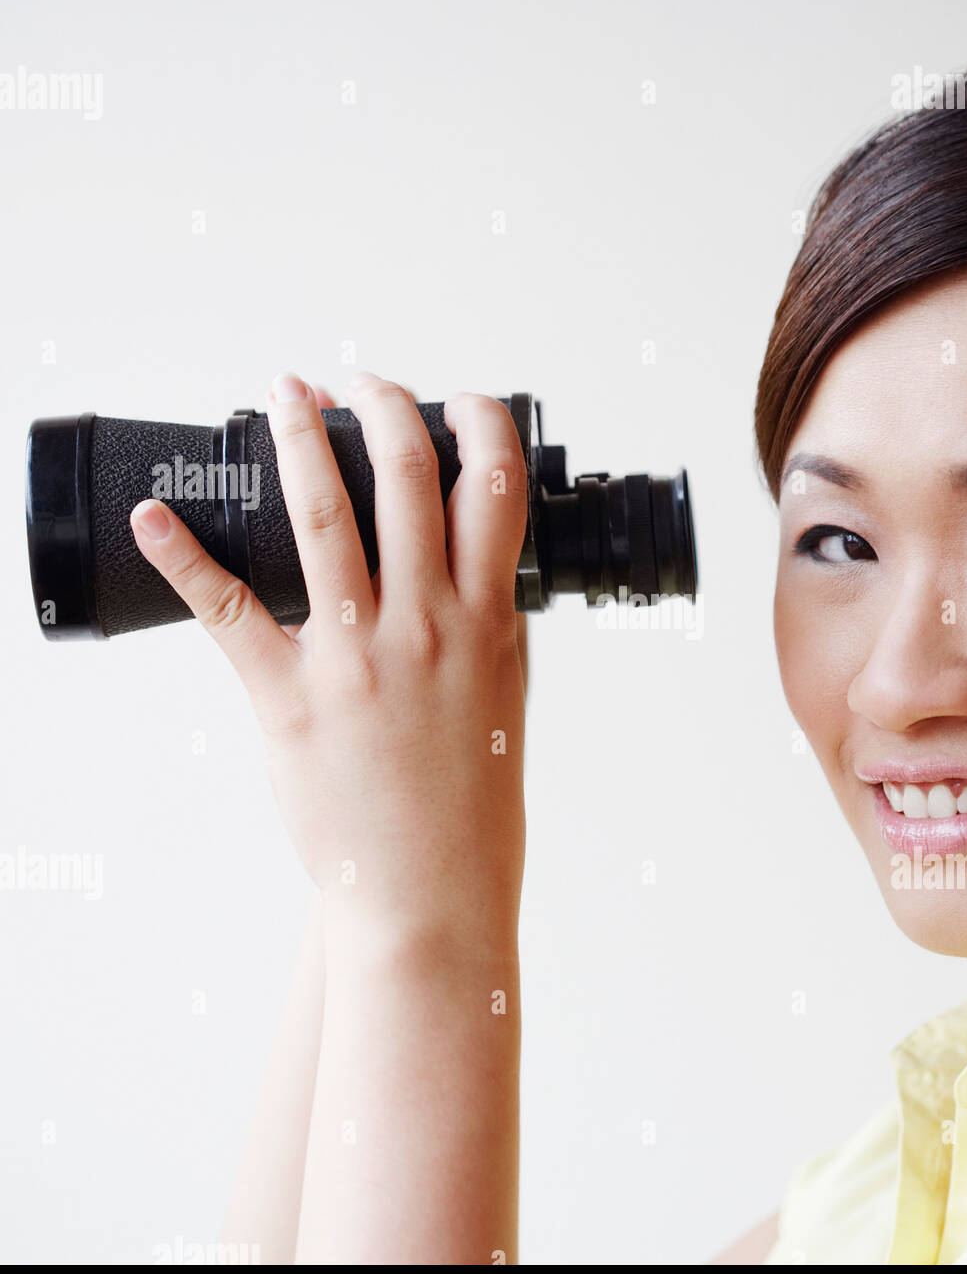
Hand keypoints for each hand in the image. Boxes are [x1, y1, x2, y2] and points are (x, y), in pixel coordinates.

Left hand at [129, 371, 528, 953]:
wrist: (431, 893)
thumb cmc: (472, 805)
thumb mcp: (504, 698)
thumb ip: (486, 624)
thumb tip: (468, 564)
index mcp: (489, 624)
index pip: (495, 489)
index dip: (478, 422)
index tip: (456, 399)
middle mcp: (429, 627)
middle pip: (406, 476)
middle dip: (379, 404)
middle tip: (358, 380)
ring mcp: (358, 659)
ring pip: (324, 516)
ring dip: (298, 440)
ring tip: (283, 394)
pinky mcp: (292, 699)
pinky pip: (230, 613)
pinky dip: (185, 557)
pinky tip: (155, 517)